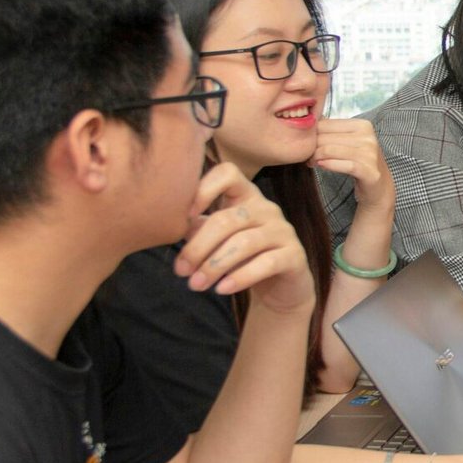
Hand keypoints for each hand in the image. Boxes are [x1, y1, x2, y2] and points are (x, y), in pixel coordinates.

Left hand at [175, 162, 314, 314]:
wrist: (279, 289)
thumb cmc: (241, 259)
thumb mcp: (215, 241)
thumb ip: (196, 228)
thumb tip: (167, 223)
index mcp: (245, 196)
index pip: (227, 173)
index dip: (204, 188)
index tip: (184, 217)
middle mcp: (267, 208)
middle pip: (227, 219)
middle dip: (199, 247)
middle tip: (181, 271)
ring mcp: (284, 231)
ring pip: (244, 243)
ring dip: (214, 266)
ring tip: (195, 285)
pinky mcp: (295, 255)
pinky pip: (266, 263)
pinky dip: (240, 277)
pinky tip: (222, 289)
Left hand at [311, 118, 393, 211]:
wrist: (378, 185)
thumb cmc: (359, 161)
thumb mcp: (349, 142)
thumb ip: (332, 132)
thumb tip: (308, 124)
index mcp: (363, 125)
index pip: (326, 124)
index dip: (312, 134)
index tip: (307, 145)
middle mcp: (368, 137)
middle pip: (326, 138)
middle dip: (312, 147)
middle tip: (307, 156)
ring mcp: (370, 154)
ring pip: (329, 150)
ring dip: (315, 157)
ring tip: (311, 162)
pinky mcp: (368, 171)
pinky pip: (340, 165)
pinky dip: (327, 165)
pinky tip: (320, 166)